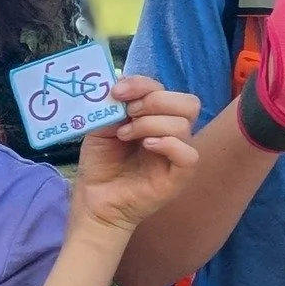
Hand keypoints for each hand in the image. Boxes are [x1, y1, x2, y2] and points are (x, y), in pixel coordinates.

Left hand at [72, 77, 201, 232]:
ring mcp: (177, 155)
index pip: (165, 89)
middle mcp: (172, 133)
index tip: (117, 92)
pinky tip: (146, 147)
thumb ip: (113, 106)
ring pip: (184, 125)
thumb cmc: (101, 164)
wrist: (95, 200)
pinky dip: (168, 144)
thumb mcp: (101, 127)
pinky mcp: (179, 177)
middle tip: (129, 113)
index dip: (143, 85)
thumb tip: (119, 85)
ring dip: (150, 124)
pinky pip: (189, 155)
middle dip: (154, 101)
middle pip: (188, 102)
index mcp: (156, 117)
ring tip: (124, 136)